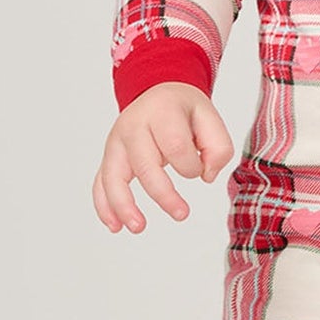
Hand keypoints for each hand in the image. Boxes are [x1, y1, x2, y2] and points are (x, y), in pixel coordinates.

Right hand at [92, 82, 234, 231]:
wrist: (157, 92)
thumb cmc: (184, 111)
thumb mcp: (210, 118)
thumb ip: (219, 147)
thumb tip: (206, 176)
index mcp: (161, 112)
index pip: (175, 145)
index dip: (191, 165)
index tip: (200, 171)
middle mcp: (133, 126)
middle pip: (144, 165)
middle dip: (163, 194)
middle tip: (182, 214)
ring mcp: (116, 142)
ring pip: (113, 176)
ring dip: (124, 205)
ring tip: (138, 227)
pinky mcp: (109, 157)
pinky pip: (100, 182)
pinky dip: (104, 205)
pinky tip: (115, 225)